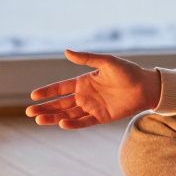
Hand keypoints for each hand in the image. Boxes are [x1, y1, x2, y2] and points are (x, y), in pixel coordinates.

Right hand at [25, 49, 159, 129]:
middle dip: (45, 107)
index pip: (60, 88)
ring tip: (39, 119)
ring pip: (68, 114)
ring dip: (54, 117)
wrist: (146, 86)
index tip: (33, 95)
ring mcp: (92, 107)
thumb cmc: (127, 71)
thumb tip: (66, 51)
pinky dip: (72, 124)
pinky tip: (61, 124)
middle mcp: (85, 96)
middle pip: (60, 104)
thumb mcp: (106, 62)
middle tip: (29, 112)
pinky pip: (83, 122)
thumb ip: (86, 58)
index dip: (47, 92)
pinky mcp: (101, 117)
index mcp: (83, 81)